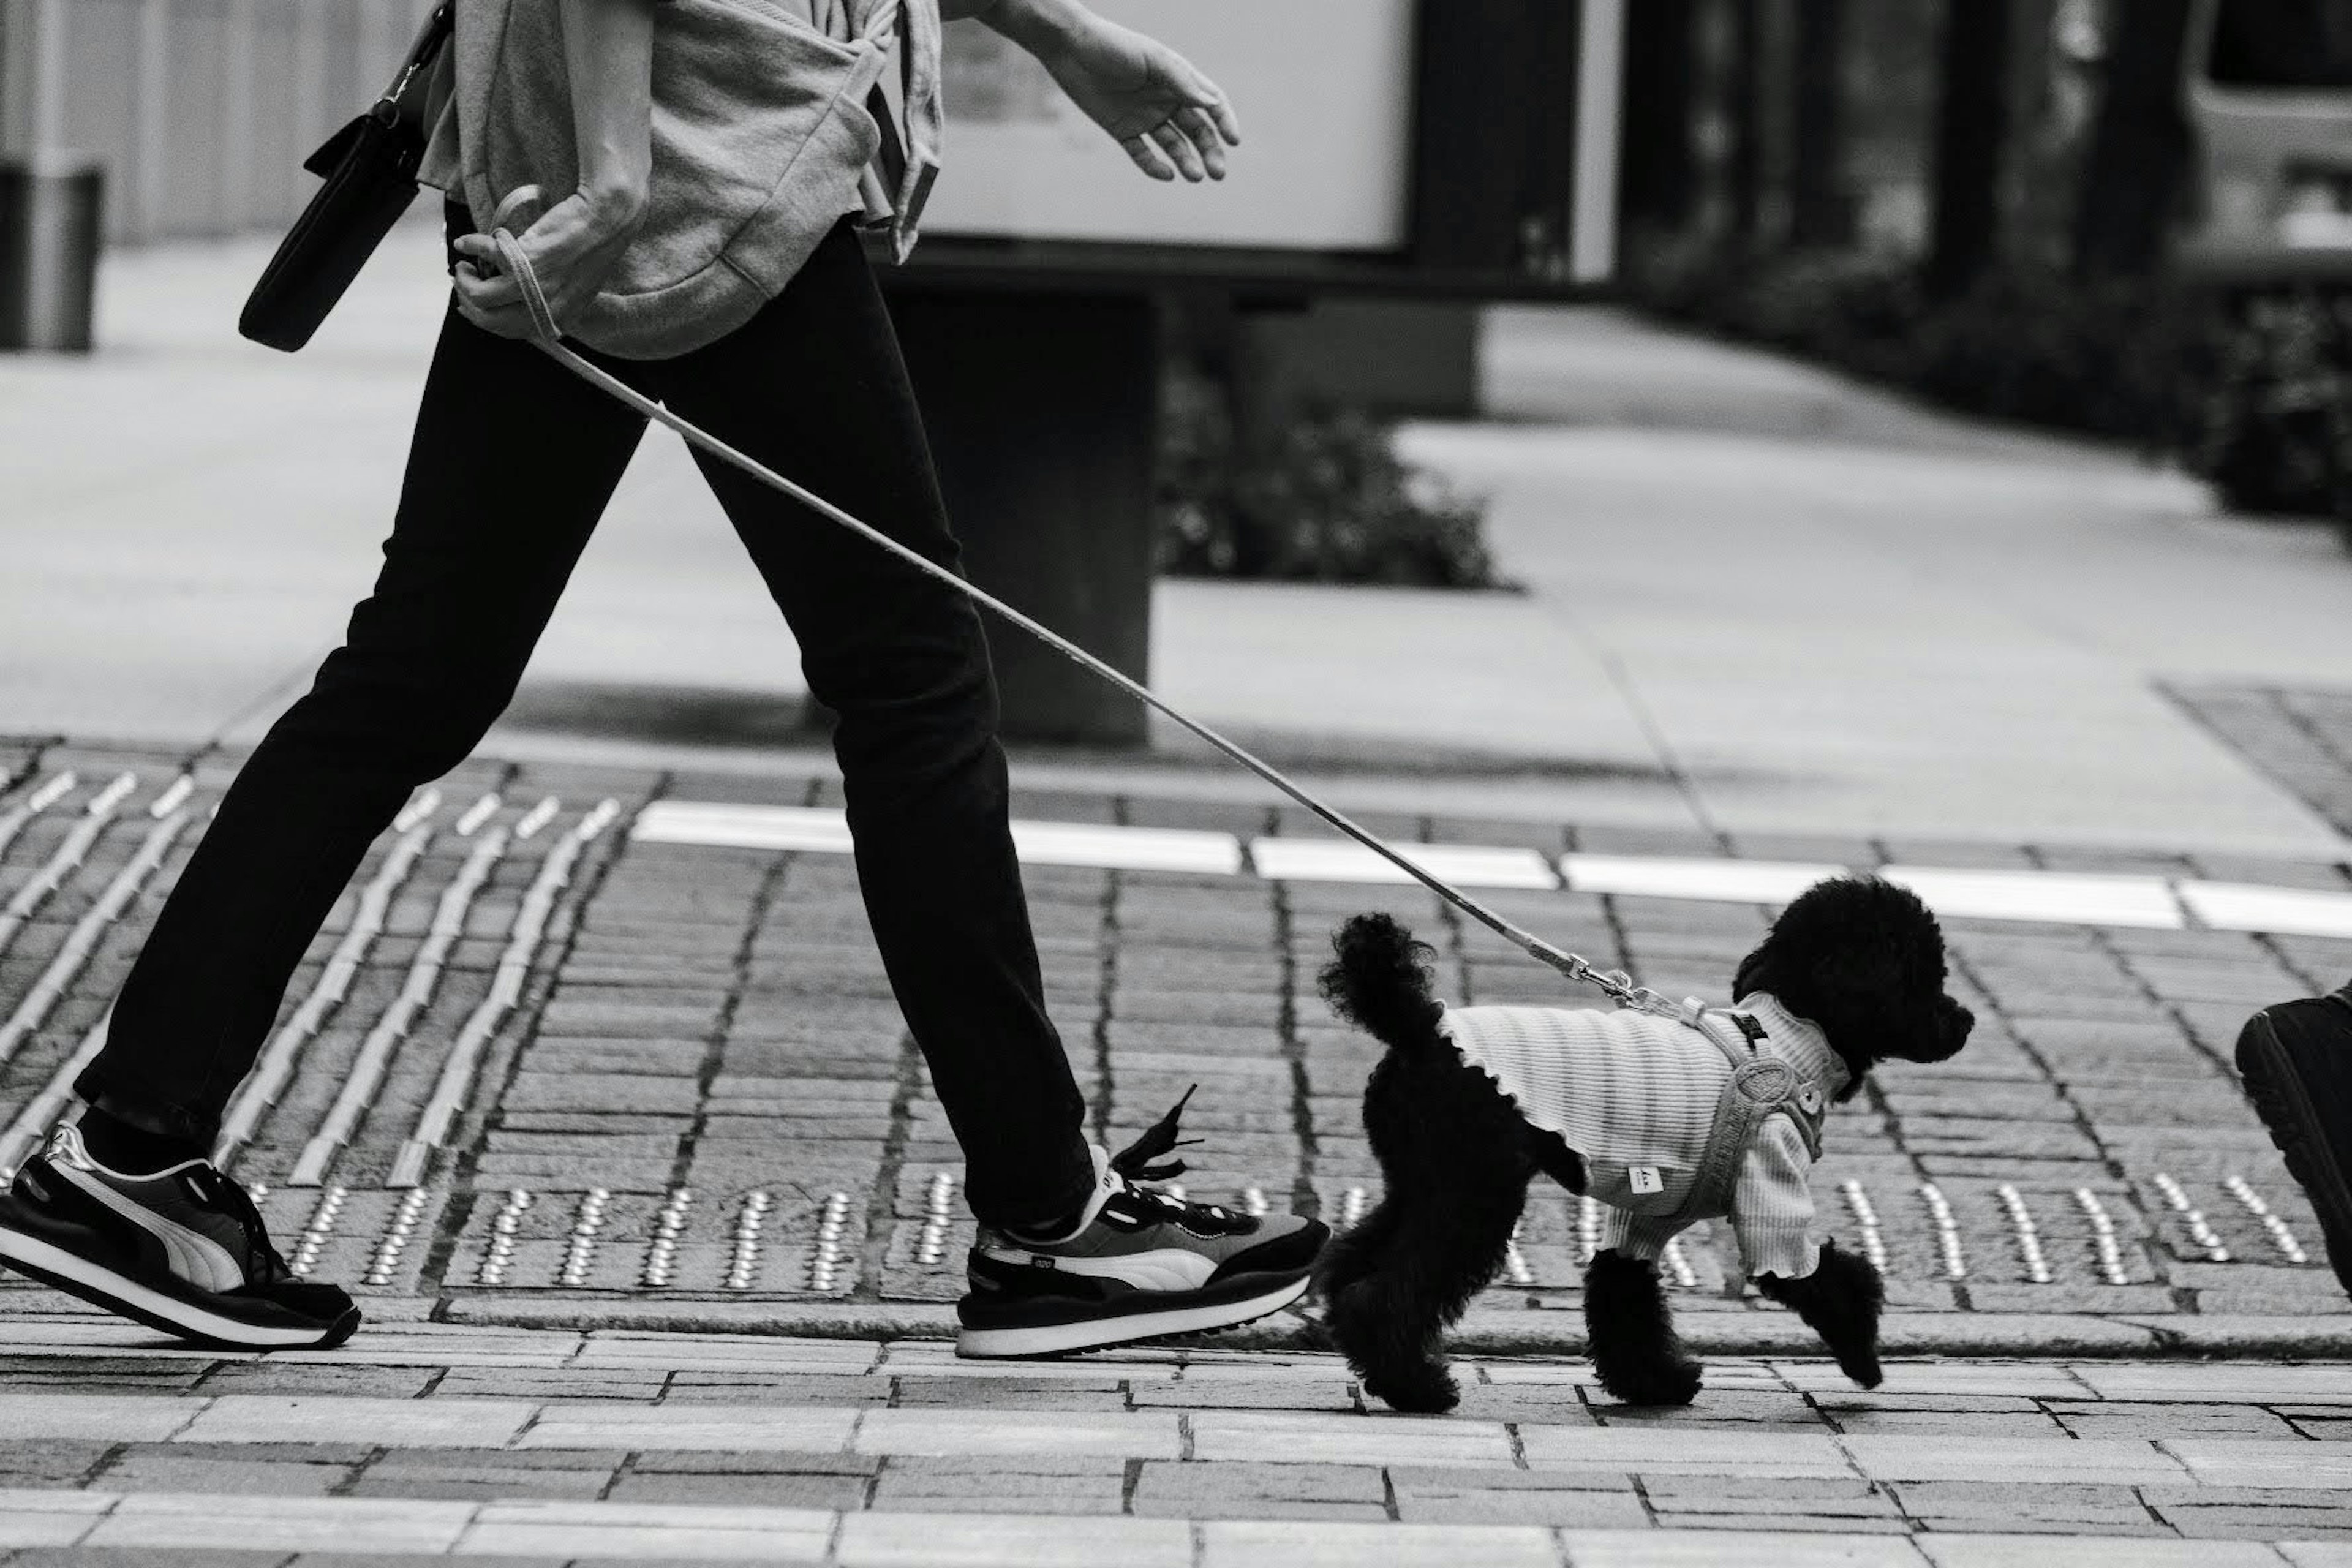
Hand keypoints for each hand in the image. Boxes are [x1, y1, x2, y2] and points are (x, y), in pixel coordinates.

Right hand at [451, 186, 645, 340]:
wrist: (607, 220)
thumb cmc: (593, 246)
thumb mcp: (576, 286)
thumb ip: (550, 298)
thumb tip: (516, 298)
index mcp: (560, 316)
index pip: (510, 330)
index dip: (483, 320)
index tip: (469, 307)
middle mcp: (547, 307)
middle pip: (490, 318)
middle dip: (468, 302)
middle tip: (464, 282)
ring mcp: (536, 285)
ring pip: (482, 296)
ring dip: (464, 280)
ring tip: (465, 265)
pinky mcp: (527, 259)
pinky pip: (485, 256)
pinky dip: (471, 246)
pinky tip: (466, 242)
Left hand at [1035, 15, 1239, 181]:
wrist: (1070, 48)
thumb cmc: (1114, 46)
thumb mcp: (1152, 60)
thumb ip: (1181, 82)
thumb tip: (1212, 105)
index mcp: (1178, 80)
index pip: (1211, 104)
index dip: (1225, 122)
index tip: (1233, 140)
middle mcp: (1165, 100)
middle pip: (1197, 131)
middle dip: (1210, 151)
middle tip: (1218, 173)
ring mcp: (1144, 117)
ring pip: (1173, 145)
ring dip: (1186, 161)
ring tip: (1194, 176)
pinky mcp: (1122, 130)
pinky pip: (1142, 154)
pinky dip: (1154, 167)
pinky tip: (1166, 174)